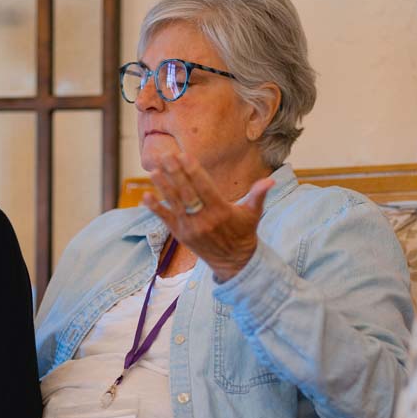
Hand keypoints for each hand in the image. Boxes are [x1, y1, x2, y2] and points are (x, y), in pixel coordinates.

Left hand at [143, 153, 273, 281]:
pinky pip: (166, 220)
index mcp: (221, 211)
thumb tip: (271, 180)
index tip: (184, 157)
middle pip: (187, 193)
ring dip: (163, 187)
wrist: (234, 261)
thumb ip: (259, 194)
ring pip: (175, 204)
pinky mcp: (181, 235)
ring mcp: (191, 228)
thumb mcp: (253, 213)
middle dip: (175, 173)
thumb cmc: (244, 232)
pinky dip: (156, 208)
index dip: (194, 172)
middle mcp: (204, 220)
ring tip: (154, 170)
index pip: (205, 188)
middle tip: (166, 156)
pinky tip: (146, 196)